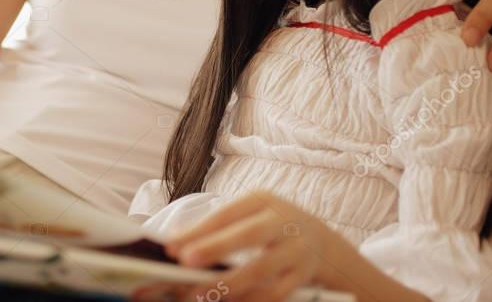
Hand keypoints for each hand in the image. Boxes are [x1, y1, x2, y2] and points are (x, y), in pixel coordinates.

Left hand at [164, 191, 334, 301]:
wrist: (320, 241)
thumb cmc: (269, 226)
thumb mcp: (248, 215)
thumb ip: (215, 227)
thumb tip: (175, 243)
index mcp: (262, 201)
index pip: (226, 214)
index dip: (198, 230)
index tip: (171, 246)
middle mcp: (282, 222)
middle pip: (249, 234)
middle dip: (215, 247)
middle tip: (185, 261)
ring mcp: (296, 250)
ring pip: (262, 269)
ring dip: (229, 283)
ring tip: (199, 292)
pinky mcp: (302, 277)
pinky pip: (275, 293)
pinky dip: (250, 300)